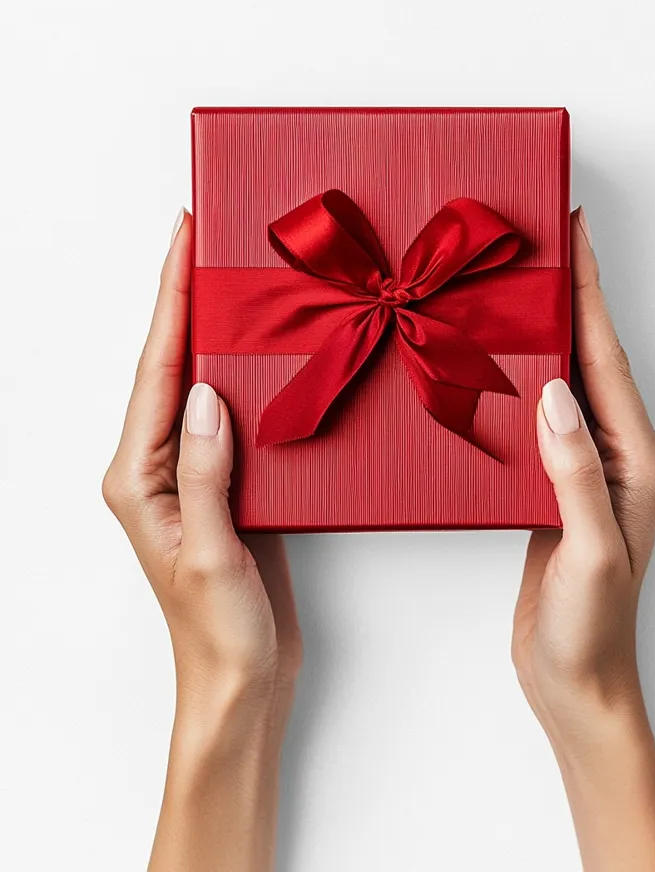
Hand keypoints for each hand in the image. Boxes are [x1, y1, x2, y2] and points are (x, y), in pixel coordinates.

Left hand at [102, 209, 301, 871]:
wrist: (239, 679)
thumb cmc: (216, 630)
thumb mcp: (211, 552)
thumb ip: (205, 471)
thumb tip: (207, 393)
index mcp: (136, 477)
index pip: (156, 372)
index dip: (169, 301)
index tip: (181, 241)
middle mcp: (154, 466)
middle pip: (168, 365)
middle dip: (182, 297)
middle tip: (201, 235)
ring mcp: (189, 471)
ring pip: (198, 382)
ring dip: (211, 328)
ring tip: (228, 274)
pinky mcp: (223, 482)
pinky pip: (228, 412)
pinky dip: (241, 371)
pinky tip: (257, 349)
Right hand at [512, 207, 654, 741]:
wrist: (576, 681)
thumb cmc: (593, 628)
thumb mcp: (591, 550)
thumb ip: (576, 471)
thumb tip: (554, 392)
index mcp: (637, 460)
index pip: (607, 359)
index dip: (590, 293)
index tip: (576, 236)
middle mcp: (618, 455)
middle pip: (592, 357)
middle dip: (572, 295)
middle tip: (546, 241)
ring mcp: (586, 468)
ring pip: (564, 380)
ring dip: (545, 331)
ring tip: (518, 285)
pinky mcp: (555, 484)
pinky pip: (540, 416)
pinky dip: (522, 378)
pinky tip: (501, 361)